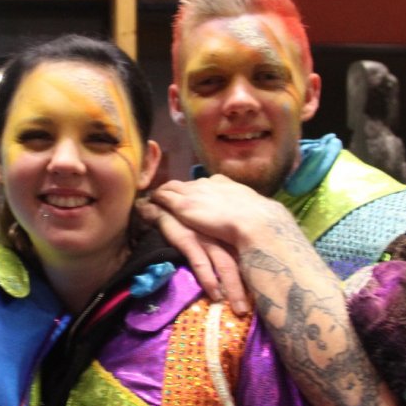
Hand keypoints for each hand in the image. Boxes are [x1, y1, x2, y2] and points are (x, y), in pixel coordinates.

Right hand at [136, 197, 247, 314]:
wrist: (162, 201)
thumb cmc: (185, 214)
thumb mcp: (206, 226)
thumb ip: (220, 240)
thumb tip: (236, 260)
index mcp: (227, 229)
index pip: (246, 251)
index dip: (254, 271)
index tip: (263, 291)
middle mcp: (220, 233)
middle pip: (240, 261)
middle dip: (246, 286)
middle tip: (249, 308)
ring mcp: (205, 236)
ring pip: (225, 265)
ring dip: (233, 289)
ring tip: (239, 309)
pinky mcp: (189, 239)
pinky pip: (201, 263)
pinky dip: (209, 280)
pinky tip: (214, 295)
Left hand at [148, 175, 298, 251]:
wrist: (256, 223)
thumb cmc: (259, 221)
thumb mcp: (249, 210)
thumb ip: (240, 209)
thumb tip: (244, 217)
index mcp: (223, 183)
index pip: (202, 184)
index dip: (193, 191)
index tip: (188, 197)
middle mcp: (206, 183)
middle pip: (184, 184)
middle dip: (174, 190)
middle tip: (164, 198)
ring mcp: (193, 192)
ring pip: (169, 187)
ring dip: (160, 194)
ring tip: (151, 201)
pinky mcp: (182, 204)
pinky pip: (161, 197)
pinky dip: (153, 200)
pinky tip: (146, 205)